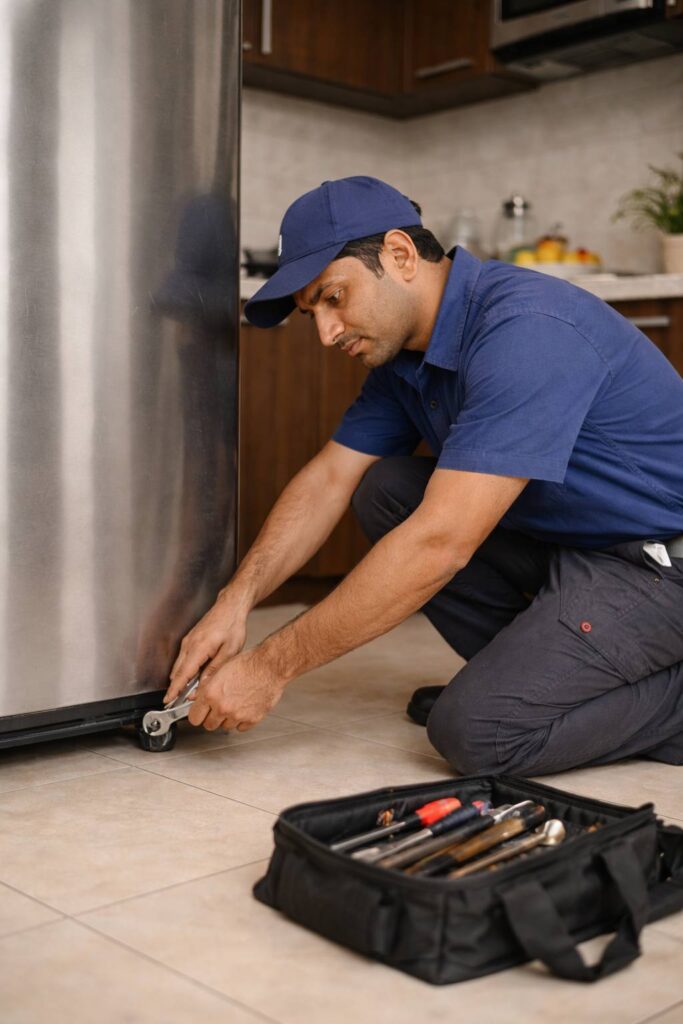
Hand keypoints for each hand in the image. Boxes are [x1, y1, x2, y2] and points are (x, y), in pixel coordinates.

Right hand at [164, 590, 248, 704]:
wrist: (230, 607)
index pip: (182, 674)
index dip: (175, 689)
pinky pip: (183, 658)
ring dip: (181, 678)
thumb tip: (204, 685)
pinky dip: (185, 669)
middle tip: (181, 701)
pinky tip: (194, 675)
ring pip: (179, 665)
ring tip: (189, 691)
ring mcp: (188, 641)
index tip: (168, 700)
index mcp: (198, 648)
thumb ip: (215, 669)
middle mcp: (189, 644)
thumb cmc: (232, 625)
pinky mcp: (190, 639)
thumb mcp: (230, 651)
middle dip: (177, 687)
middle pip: (177, 671)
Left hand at [186, 647, 285, 731]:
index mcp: (211, 694)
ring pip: (225, 727)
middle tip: (218, 707)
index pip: (194, 718)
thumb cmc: (248, 663)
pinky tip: (245, 707)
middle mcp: (222, 707)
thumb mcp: (220, 670)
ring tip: (235, 704)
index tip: (200, 712)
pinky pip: (241, 727)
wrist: (270, 665)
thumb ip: (206, 687)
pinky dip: (242, 720)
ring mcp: (237, 715)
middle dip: (212, 717)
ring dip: (227, 719)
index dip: (197, 714)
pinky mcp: (252, 719)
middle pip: (209, 725)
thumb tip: (196, 698)